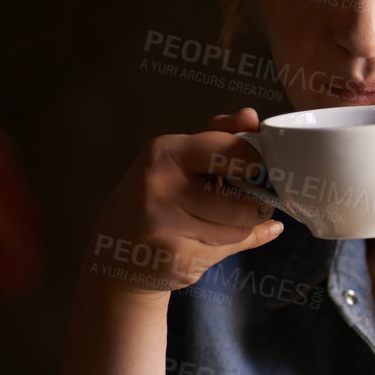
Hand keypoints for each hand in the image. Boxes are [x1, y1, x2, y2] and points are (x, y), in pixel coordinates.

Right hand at [85, 108, 282, 298]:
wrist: (115, 254)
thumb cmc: (155, 199)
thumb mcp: (178, 159)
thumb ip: (218, 136)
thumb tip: (251, 117)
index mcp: (166, 153)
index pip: (234, 152)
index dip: (257, 165)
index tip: (260, 171)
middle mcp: (161, 186)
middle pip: (244, 201)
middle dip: (257, 206)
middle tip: (252, 204)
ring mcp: (166, 225)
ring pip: (239, 228)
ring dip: (243, 228)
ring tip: (225, 222)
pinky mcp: (175, 257)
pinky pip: (226, 250)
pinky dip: (227, 246)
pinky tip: (203, 240)